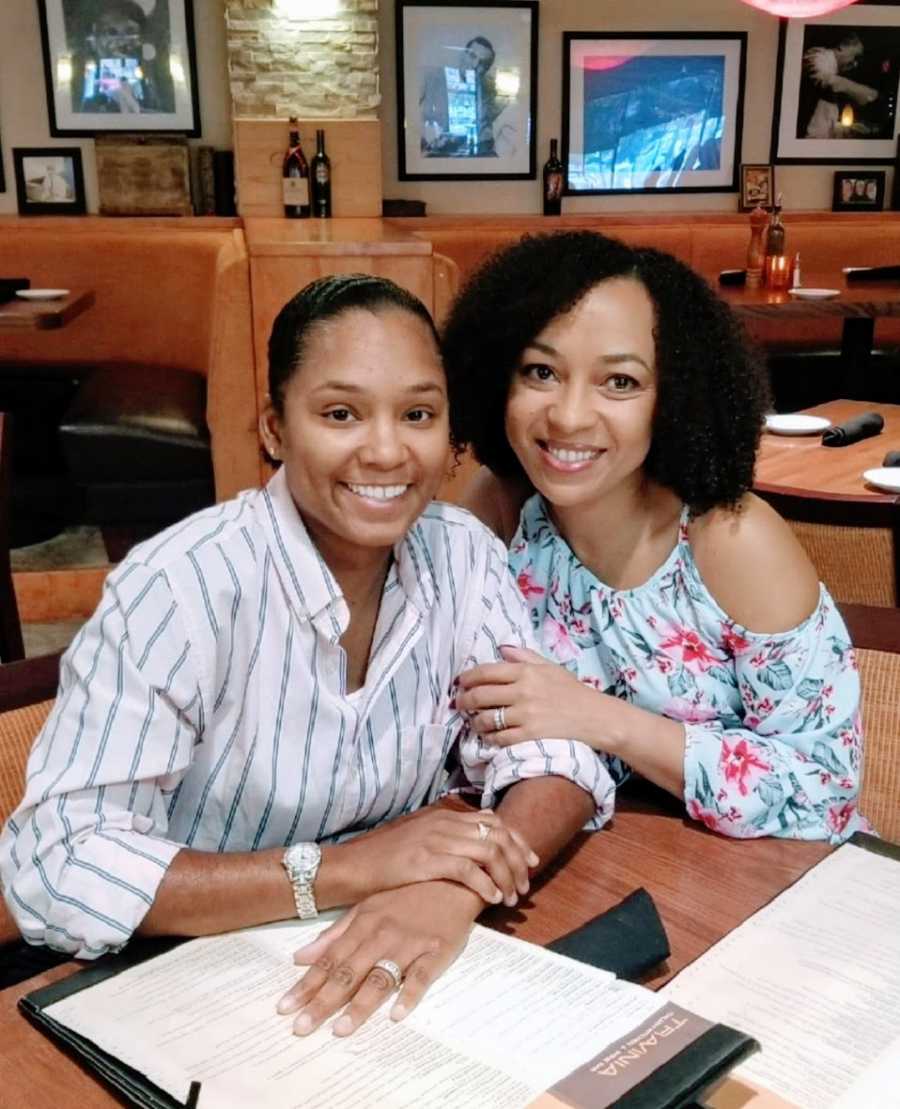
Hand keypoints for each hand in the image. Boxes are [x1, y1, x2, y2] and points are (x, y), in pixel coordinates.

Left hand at [277, 881, 478, 1035]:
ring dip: (360, 1005)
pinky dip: (409, 995)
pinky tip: (397, 1015)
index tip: (285, 1008)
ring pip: (381, 978)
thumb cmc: (406, 895)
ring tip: (340, 1030)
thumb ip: (334, 933)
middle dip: (323, 1001)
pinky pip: (422, 976)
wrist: (452, 879)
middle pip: (349, 973)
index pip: (329, 960)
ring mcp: (410, 944)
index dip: (306, 984)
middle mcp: (382, 935)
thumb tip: (299, 957)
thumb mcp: (367, 907)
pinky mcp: (437, 951)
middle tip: (301, 1027)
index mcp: (363, 924)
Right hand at [336, 805, 537, 906]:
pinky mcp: (426, 860)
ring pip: (488, 851)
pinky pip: (467, 869)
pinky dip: (485, 884)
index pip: (493, 821)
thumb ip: (446, 840)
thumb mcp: (420, 841)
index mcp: (444, 817)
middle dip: (518, 860)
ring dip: (506, 875)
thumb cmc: (384, 860)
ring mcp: (435, 840)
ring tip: (511, 896)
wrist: (352, 866)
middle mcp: (444, 823)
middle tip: (525, 885)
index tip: (530, 861)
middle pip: (497, 835)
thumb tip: (474, 851)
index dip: (517, 841)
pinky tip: (492, 898)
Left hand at [456, 644, 612, 750]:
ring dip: (475, 721)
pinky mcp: (529, 735)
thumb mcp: (550, 667)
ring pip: (486, 719)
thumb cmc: (572, 691)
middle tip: (459, 704)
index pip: (485, 672)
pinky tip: (489, 736)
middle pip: (480, 695)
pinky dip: (490, 737)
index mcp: (526, 672)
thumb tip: (501, 648)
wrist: (595, 717)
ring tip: (475, 721)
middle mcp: (523, 692)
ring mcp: (525, 715)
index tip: (460, 683)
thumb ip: (524, 657)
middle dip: (464, 700)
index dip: (467, 678)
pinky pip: (499, 737)